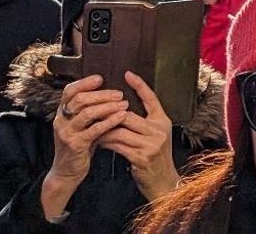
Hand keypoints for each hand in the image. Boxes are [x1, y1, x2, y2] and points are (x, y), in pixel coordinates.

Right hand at [41, 74, 131, 218]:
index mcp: (61, 113)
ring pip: (87, 113)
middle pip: (80, 99)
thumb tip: (108, 94)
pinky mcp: (75, 145)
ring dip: (107, 106)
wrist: (66, 173)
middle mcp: (61, 120)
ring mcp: (66, 133)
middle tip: (119, 93)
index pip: (69, 91)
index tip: (100, 78)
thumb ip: (88, 112)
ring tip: (124, 104)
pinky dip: (109, 121)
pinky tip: (121, 117)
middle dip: (101, 94)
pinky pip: (94, 130)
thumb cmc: (78, 146)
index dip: (84, 82)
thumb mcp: (80, 126)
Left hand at [96, 73, 179, 199]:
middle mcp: (159, 131)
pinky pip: (118, 145)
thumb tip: (120, 109)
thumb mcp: (155, 137)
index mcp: (163, 121)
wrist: (163, 182)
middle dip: (109, 112)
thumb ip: (143, 123)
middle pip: (128, 115)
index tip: (127, 73)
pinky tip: (98, 141)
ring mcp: (151, 144)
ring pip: (120, 130)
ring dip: (103, 129)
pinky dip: (106, 142)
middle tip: (93, 109)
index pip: (151, 98)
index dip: (139, 85)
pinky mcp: (141, 157)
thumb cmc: (155, 158)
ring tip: (92, 126)